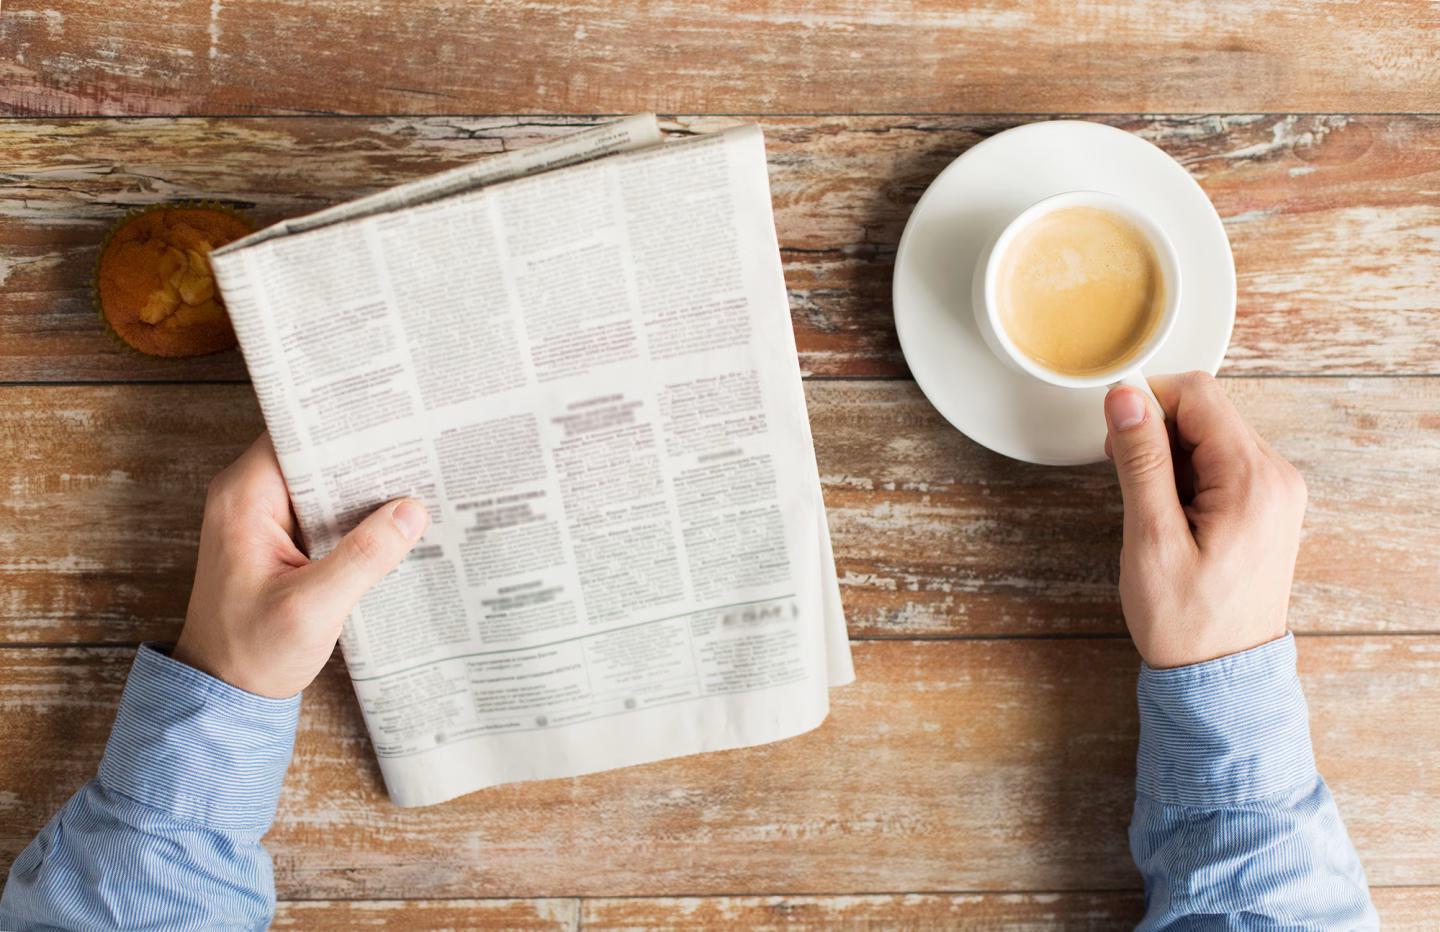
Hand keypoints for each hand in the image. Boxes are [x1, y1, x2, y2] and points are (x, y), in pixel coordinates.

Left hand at [173, 433, 428, 696]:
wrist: (223, 693)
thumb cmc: (252, 653)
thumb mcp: (313, 607)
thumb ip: (363, 557)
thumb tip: (412, 511)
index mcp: (244, 497)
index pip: (299, 434)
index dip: (346, 425)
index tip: (395, 421)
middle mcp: (249, 496)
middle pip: (315, 452)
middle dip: (365, 455)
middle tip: (420, 451)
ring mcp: (263, 517)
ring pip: (323, 481)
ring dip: (364, 486)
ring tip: (417, 481)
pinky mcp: (280, 538)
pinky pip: (323, 509)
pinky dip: (355, 513)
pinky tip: (393, 519)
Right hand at [1103, 372, 1306, 668]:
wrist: (1222, 678)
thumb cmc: (1186, 621)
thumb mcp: (1151, 538)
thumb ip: (1140, 460)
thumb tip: (1125, 397)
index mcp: (1253, 479)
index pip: (1198, 393)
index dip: (1147, 402)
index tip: (1115, 438)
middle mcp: (1276, 475)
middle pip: (1206, 410)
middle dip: (1156, 432)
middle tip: (1129, 482)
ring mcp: (1276, 490)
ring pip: (1210, 434)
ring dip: (1169, 456)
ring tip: (1153, 511)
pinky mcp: (1266, 504)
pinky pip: (1220, 462)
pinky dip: (1186, 475)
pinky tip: (1171, 515)